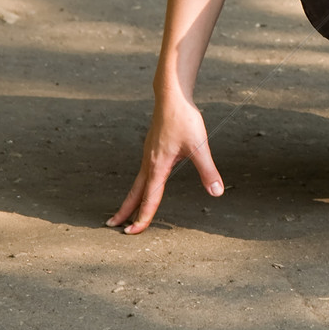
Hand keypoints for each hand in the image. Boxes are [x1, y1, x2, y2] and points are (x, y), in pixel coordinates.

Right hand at [106, 97, 223, 234]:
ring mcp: (148, 154)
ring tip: (123, 210)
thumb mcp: (199, 146)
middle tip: (111, 226)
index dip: (142, 218)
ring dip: (130, 197)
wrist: (172, 96)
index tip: (132, 233)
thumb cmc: (184, 119)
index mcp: (158, 166)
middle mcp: (149, 163)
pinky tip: (144, 183)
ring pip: (137, 182)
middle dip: (124, 211)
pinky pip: (142, 172)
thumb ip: (208, 171)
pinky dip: (138, 184)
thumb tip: (217, 193)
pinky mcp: (151, 147)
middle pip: (135, 192)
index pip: (149, 199)